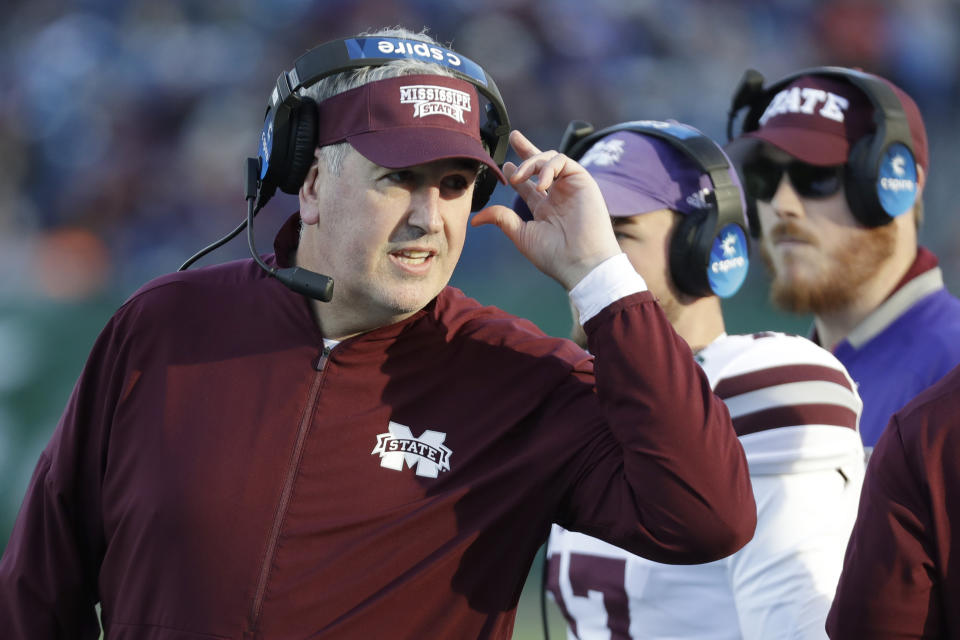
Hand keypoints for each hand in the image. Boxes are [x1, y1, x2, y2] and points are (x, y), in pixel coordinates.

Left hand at [471, 130, 621, 290]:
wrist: (581, 262)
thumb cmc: (554, 255)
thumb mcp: (522, 235)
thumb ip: (502, 219)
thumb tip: (475, 218)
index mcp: (545, 209)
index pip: (530, 184)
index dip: (518, 172)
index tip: (505, 166)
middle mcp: (559, 195)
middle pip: (542, 163)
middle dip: (527, 148)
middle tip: (513, 137)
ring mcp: (571, 187)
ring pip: (550, 159)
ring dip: (531, 163)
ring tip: (519, 179)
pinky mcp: (583, 181)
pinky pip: (563, 161)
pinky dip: (548, 167)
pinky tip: (541, 184)